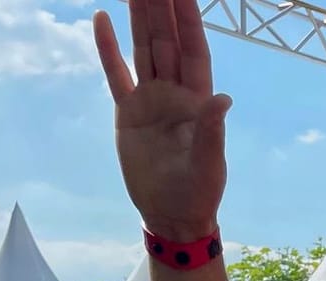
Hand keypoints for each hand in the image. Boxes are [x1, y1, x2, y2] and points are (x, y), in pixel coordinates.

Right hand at [94, 0, 231, 239]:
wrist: (171, 214)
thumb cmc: (198, 192)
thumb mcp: (208, 164)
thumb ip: (212, 130)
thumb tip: (222, 99)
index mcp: (198, 100)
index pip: (194, 49)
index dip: (189, 18)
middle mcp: (174, 92)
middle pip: (166, 39)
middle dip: (160, 6)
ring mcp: (149, 99)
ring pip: (143, 48)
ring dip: (138, 16)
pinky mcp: (127, 111)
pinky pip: (116, 73)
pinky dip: (107, 48)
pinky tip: (102, 19)